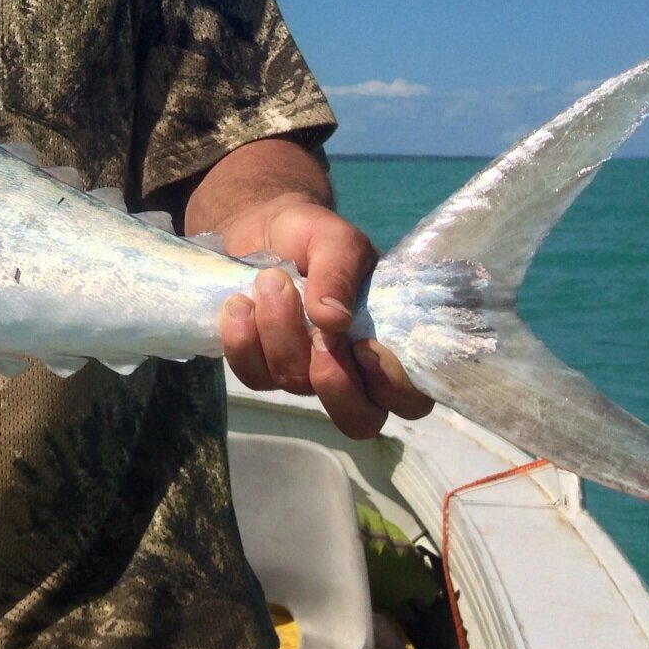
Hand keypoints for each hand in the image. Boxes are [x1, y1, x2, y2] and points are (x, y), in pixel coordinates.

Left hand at [214, 194, 433, 438]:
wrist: (259, 229)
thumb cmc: (312, 235)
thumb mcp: (335, 239)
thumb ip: (340, 272)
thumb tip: (334, 320)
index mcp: (387, 344)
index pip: (410, 398)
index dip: (391, 386)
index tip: (364, 343)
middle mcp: (351, 370)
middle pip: (358, 420)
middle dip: (335, 383)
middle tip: (318, 337)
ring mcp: (304, 373)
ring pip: (295, 383)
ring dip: (280, 332)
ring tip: (270, 281)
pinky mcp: (261, 368)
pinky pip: (253, 375)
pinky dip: (243, 340)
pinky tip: (239, 303)